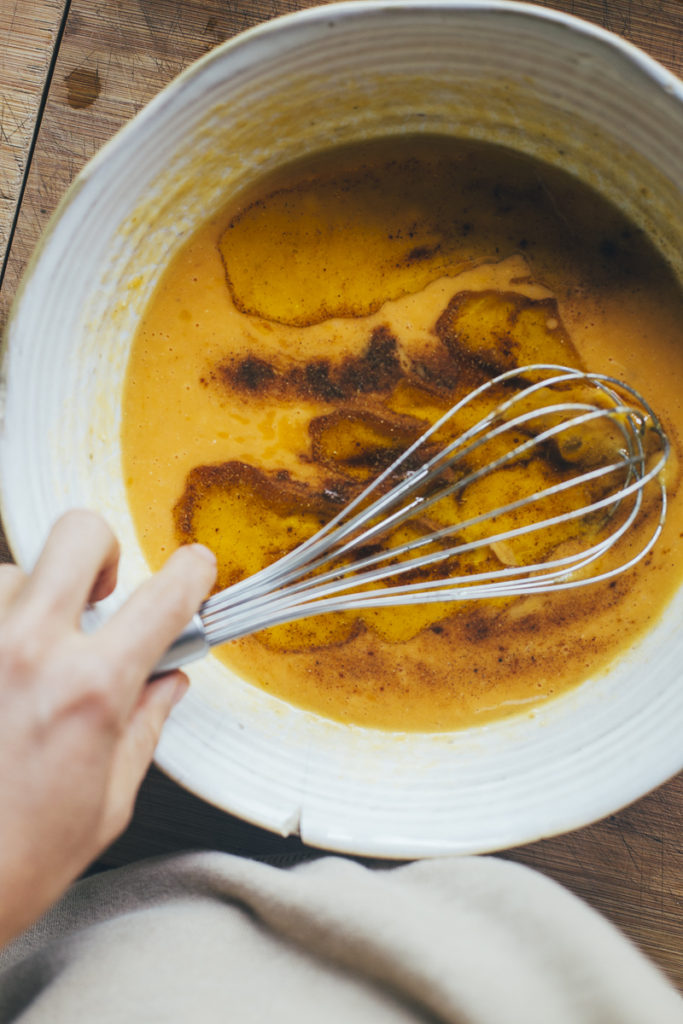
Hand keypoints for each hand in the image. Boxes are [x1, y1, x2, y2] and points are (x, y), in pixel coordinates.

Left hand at [0, 510, 215, 946]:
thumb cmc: (12, 860)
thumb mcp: (107, 800)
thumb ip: (143, 727)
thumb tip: (165, 684)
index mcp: (89, 690)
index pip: (163, 598)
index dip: (190, 573)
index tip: (193, 568)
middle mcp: (26, 651)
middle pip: (79, 535)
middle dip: (104, 550)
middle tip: (102, 589)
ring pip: (13, 571)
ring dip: (30, 600)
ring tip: (27, 652)